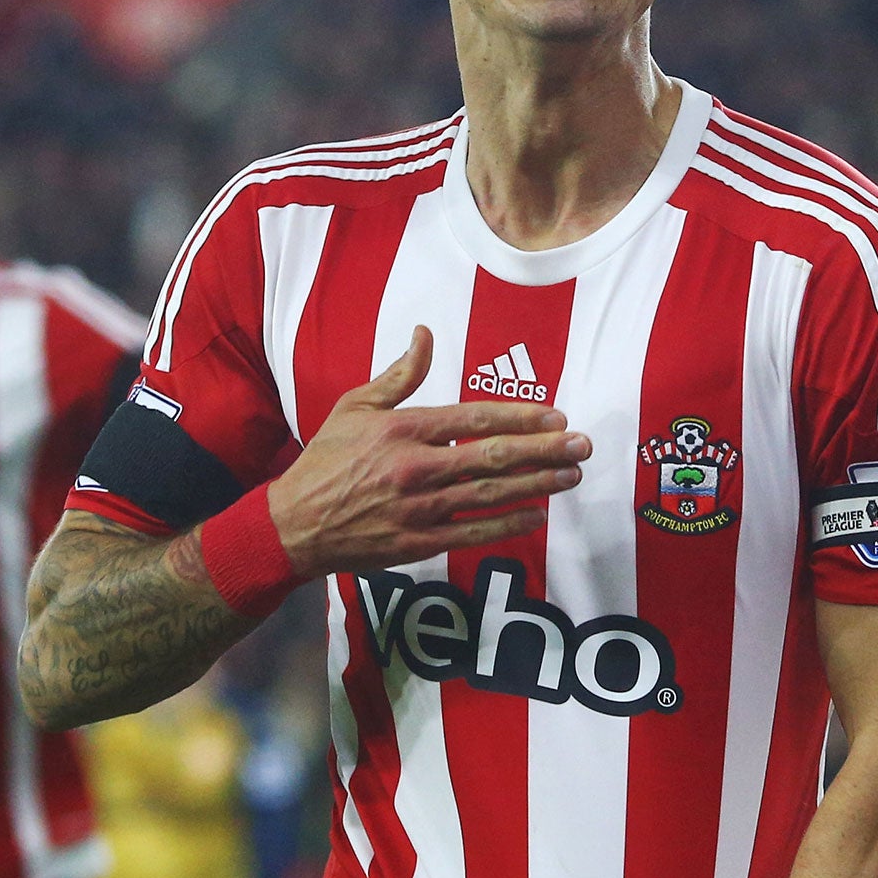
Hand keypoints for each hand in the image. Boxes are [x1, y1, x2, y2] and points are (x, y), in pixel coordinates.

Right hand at [267, 326, 589, 577]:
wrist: (294, 523)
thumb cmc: (325, 460)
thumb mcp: (355, 406)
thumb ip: (399, 374)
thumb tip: (425, 334)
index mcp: (403, 428)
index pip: (475, 419)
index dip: (522, 417)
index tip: (556, 416)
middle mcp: (416, 467)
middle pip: (494, 457)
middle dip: (545, 450)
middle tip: (583, 445)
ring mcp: (419, 508)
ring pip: (492, 494)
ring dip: (538, 484)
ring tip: (571, 475)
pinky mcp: (418, 543)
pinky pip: (474, 532)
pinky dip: (508, 524)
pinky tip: (537, 514)